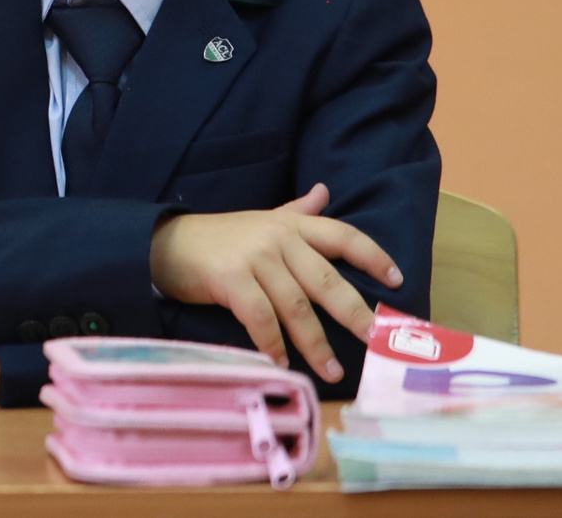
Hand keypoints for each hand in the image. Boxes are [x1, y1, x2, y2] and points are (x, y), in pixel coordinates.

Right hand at [147, 183, 402, 383]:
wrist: (165, 243)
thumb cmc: (219, 238)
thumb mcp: (260, 220)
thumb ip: (296, 211)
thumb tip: (325, 191)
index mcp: (289, 224)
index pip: (342, 235)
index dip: (372, 255)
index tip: (396, 280)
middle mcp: (276, 238)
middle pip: (326, 279)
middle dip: (354, 313)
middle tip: (374, 340)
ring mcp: (253, 258)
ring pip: (297, 306)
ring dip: (316, 344)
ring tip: (333, 370)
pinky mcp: (231, 279)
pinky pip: (261, 318)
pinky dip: (272, 343)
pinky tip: (280, 360)